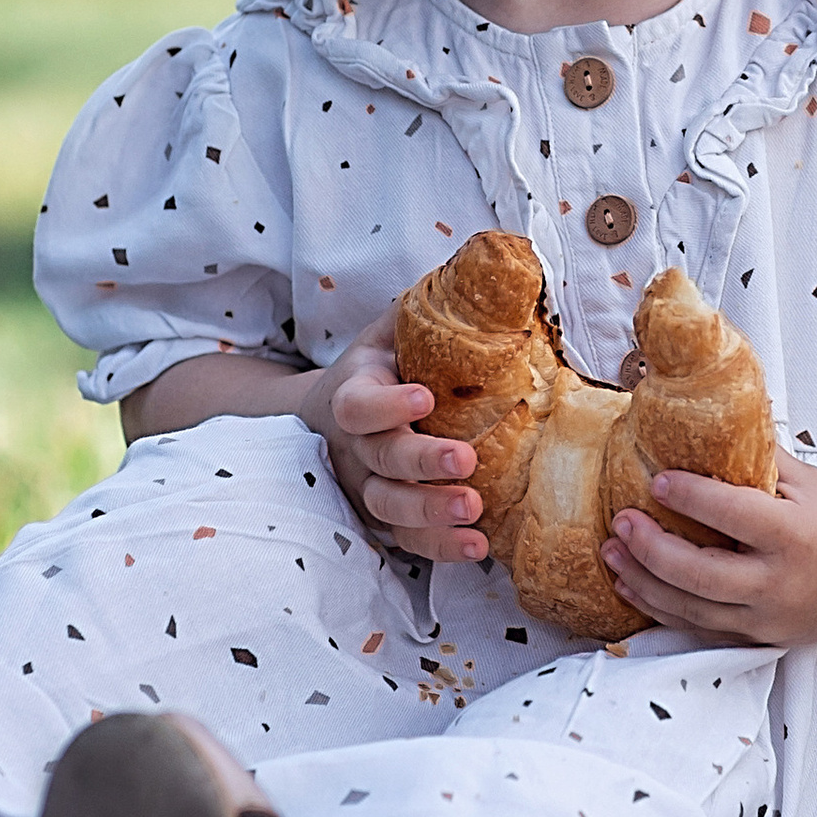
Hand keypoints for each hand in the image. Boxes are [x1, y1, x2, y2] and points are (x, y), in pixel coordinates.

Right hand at [302, 316, 489, 561]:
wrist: (327, 417)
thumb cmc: (380, 367)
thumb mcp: (392, 331)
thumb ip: (428, 306)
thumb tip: (489, 268)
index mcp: (354, 393)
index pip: (358, 404)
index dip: (387, 404)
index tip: (424, 396)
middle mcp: (355, 446)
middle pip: (379, 460)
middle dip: (421, 463)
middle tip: (465, 460)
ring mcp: (367, 486)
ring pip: (389, 508)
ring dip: (431, 512)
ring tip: (474, 513)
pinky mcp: (385, 518)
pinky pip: (407, 539)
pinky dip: (440, 547)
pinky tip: (477, 548)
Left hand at [601, 449, 816, 650]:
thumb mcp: (808, 480)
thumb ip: (756, 458)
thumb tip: (703, 418)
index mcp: (797, 536)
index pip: (733, 515)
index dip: (691, 497)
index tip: (657, 480)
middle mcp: (782, 585)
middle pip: (701, 575)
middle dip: (652, 550)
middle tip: (622, 522)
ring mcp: (772, 620)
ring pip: (694, 610)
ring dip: (645, 583)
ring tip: (612, 554)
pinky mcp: (765, 640)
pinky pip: (704, 631)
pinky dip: (665, 610)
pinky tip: (634, 586)